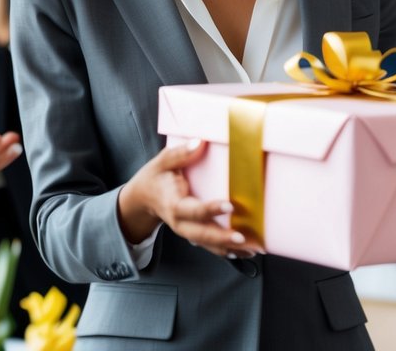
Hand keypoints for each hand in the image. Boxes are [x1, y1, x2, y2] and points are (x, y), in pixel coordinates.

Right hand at [117, 140, 259, 258]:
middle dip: (222, 238)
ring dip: (230, 249)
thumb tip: (200, 142)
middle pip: (201, 235)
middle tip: (242, 238)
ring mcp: (187, 231)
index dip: (210, 209)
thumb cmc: (155, 177)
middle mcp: (180, 222)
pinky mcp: (194, 234)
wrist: (143, 199)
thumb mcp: (162, 162)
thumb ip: (180, 153)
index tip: (229, 206)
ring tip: (253, 250)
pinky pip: (211, 246)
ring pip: (208, 244)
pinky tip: (247, 252)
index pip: (192, 210)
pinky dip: (229, 251)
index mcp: (172, 204)